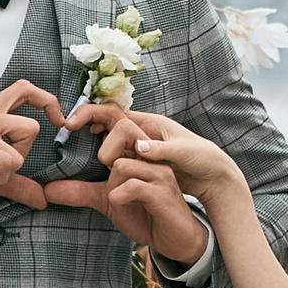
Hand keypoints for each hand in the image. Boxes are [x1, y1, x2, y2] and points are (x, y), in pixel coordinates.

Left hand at [44, 104, 213, 264]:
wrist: (175, 239)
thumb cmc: (144, 213)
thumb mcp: (107, 200)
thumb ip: (79, 191)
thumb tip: (46, 191)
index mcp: (137, 152)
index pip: (117, 119)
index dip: (93, 112)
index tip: (68, 123)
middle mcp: (149, 156)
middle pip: (123, 127)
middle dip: (104, 148)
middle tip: (101, 168)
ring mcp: (158, 172)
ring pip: (121, 163)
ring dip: (112, 185)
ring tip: (118, 199)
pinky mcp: (162, 192)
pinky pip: (131, 186)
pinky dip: (119, 197)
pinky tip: (123, 205)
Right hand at [80, 107, 240, 205]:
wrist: (214, 176)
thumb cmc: (203, 159)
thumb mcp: (184, 153)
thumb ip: (161, 150)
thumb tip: (138, 147)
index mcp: (149, 123)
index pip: (113, 112)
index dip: (91, 113)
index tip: (73, 124)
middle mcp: (141, 132)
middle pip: (106, 124)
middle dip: (88, 128)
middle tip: (76, 141)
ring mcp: (139, 147)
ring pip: (109, 141)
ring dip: (96, 146)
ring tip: (83, 158)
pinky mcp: (141, 162)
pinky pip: (117, 157)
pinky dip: (106, 161)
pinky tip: (98, 171)